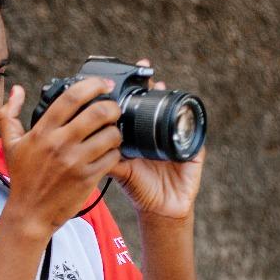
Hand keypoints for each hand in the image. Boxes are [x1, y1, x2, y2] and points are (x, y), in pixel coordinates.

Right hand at [0, 77, 122, 237]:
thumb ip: (9, 113)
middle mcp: (59, 144)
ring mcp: (76, 161)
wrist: (30, 213)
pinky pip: (113, 157)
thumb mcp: (10, 144)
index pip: (72, 98)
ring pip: (110, 135)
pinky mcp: (88, 178)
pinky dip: (116, 152)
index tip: (102, 84)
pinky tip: (109, 152)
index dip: (92, 85)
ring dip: (116, 131)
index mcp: (42, 131)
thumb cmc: (22, 177)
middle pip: (99, 113)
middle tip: (113, 109)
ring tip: (112, 132)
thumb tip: (17, 89)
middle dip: (112, 106)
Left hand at [108, 60, 203, 218]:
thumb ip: (105, 157)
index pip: (137, 108)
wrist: (161, 209)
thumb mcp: (120, 170)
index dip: (132, 93)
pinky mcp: (193, 150)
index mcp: (140, 136)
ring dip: (169, 98)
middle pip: (157, 104)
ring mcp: (176, 138)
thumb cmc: (139, 188)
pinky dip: (189, 123)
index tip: (122, 78)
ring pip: (174, 112)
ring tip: (159, 85)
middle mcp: (158, 133)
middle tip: (145, 71)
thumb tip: (85, 146)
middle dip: (151, 87)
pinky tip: (181, 115)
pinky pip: (194, 133)